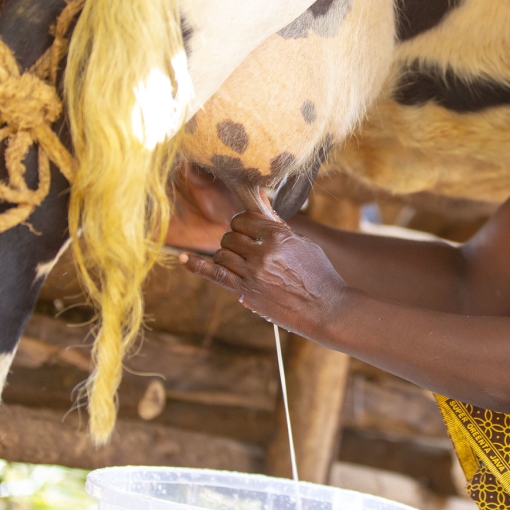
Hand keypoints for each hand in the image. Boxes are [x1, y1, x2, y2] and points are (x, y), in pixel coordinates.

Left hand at [179, 211, 351, 335]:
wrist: (327, 309)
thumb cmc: (319, 274)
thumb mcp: (303, 244)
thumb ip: (278, 225)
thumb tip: (261, 200)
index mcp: (280, 236)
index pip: (245, 218)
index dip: (244, 223)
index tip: (249, 230)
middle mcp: (263, 252)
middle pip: (230, 235)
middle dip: (235, 240)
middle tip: (247, 249)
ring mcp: (253, 273)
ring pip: (222, 253)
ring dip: (227, 254)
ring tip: (241, 262)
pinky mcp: (246, 292)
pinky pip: (214, 274)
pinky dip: (195, 264)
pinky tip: (182, 258)